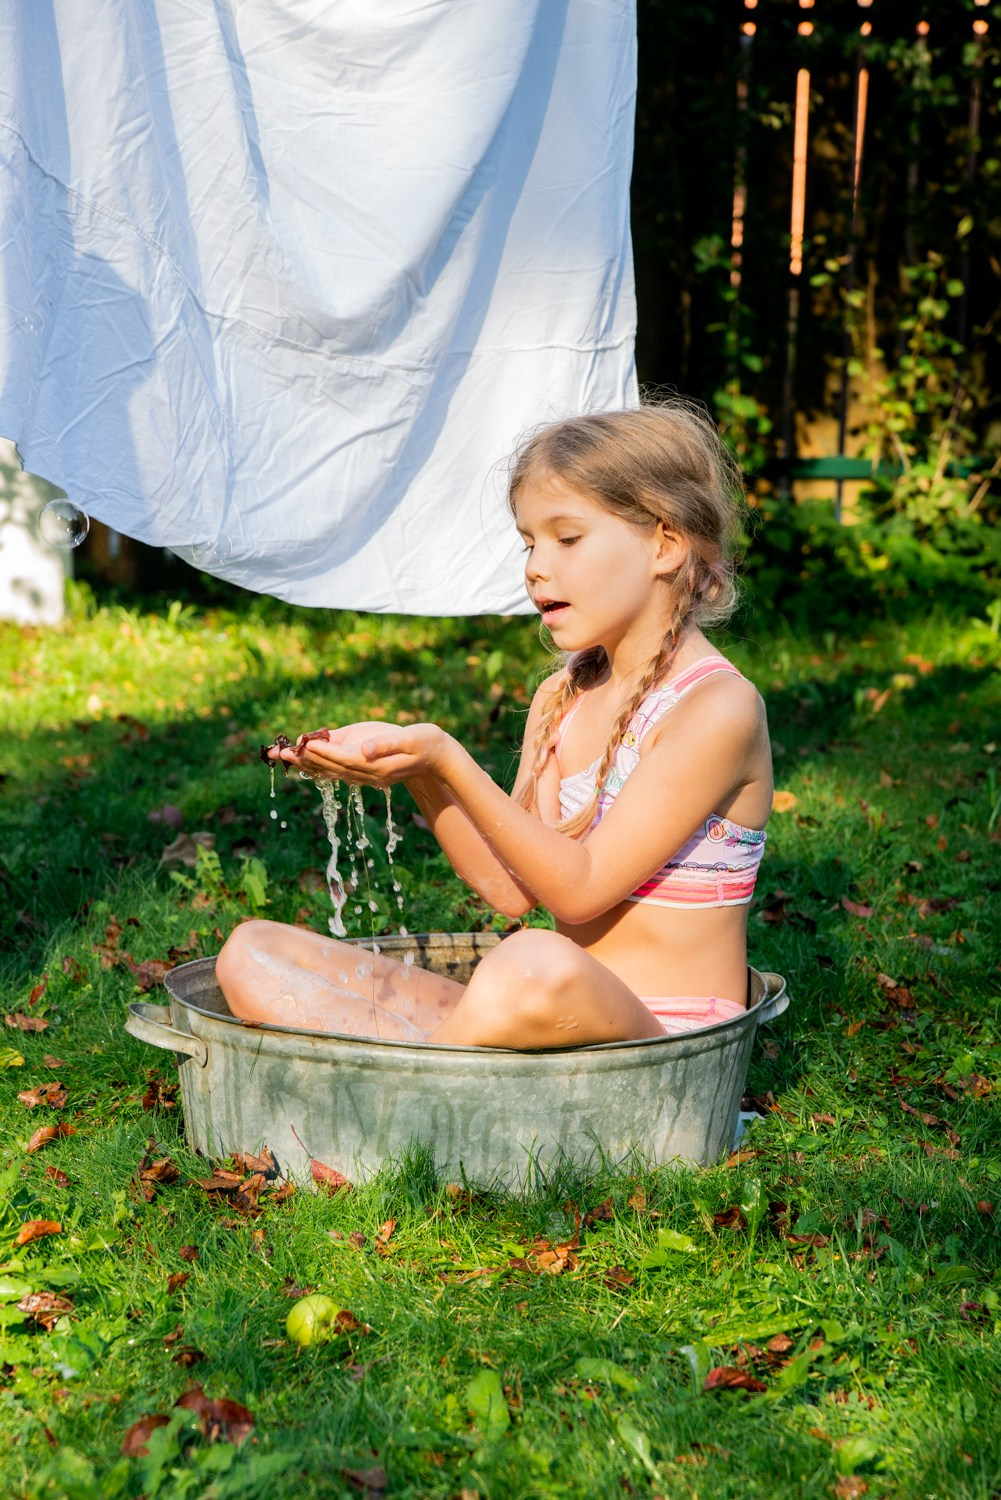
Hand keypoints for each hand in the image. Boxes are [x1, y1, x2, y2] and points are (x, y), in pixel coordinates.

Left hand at [275, 722, 448, 787]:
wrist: (438, 757)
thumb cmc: (425, 742)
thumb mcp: (410, 738)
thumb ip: (386, 744)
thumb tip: (363, 749)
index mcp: (376, 766)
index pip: (343, 759)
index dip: (323, 752)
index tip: (303, 744)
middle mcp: (367, 774)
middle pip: (330, 768)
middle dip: (304, 760)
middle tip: (279, 753)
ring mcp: (365, 776)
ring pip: (329, 771)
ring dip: (305, 764)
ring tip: (282, 756)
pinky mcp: (364, 771)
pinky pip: (336, 770)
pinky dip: (317, 766)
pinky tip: (303, 761)